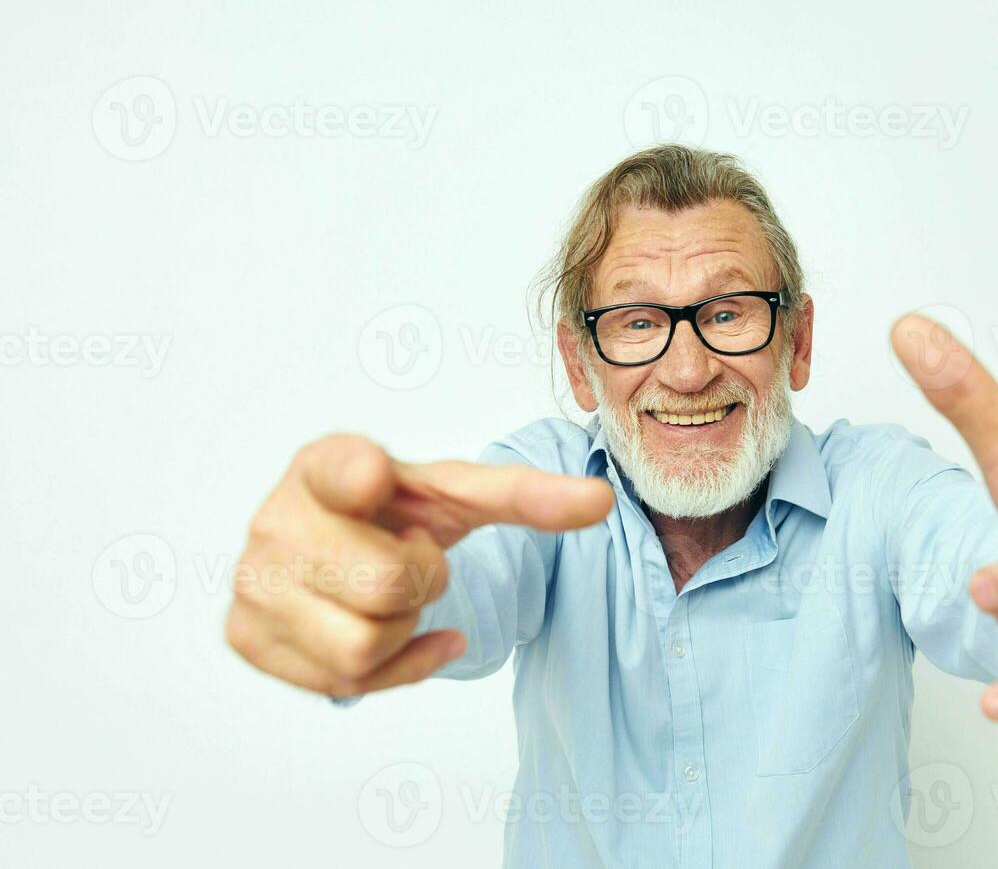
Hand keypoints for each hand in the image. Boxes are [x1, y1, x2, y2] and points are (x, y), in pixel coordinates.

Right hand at [226, 434, 613, 696]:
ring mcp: (252, 580)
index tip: (375, 477)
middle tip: (413, 560)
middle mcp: (276, 517)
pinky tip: (398, 636)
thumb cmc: (399, 511)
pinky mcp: (245, 635)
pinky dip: (390, 667)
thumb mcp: (461, 495)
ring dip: (400, 629)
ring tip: (391, 594)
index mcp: (327, 463)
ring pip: (358, 647)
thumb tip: (602, 500)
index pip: (342, 468)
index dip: (362, 477)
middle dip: (423, 583)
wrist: (344, 539)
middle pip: (387, 587)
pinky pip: (340, 683)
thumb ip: (528, 495)